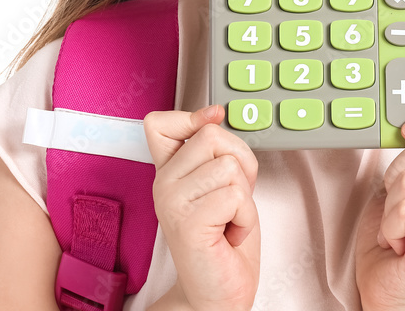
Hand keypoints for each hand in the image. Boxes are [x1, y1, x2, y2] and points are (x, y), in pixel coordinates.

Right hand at [144, 105, 260, 310]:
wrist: (220, 292)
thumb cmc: (224, 240)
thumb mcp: (223, 181)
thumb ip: (215, 149)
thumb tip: (214, 113)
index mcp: (168, 171)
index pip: (160, 122)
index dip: (191, 117)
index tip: (212, 123)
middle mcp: (163, 184)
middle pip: (212, 136)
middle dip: (239, 165)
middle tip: (230, 199)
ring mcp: (171, 202)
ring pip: (229, 165)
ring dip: (244, 196)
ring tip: (228, 218)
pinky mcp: (188, 222)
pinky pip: (235, 195)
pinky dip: (245, 216)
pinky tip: (229, 234)